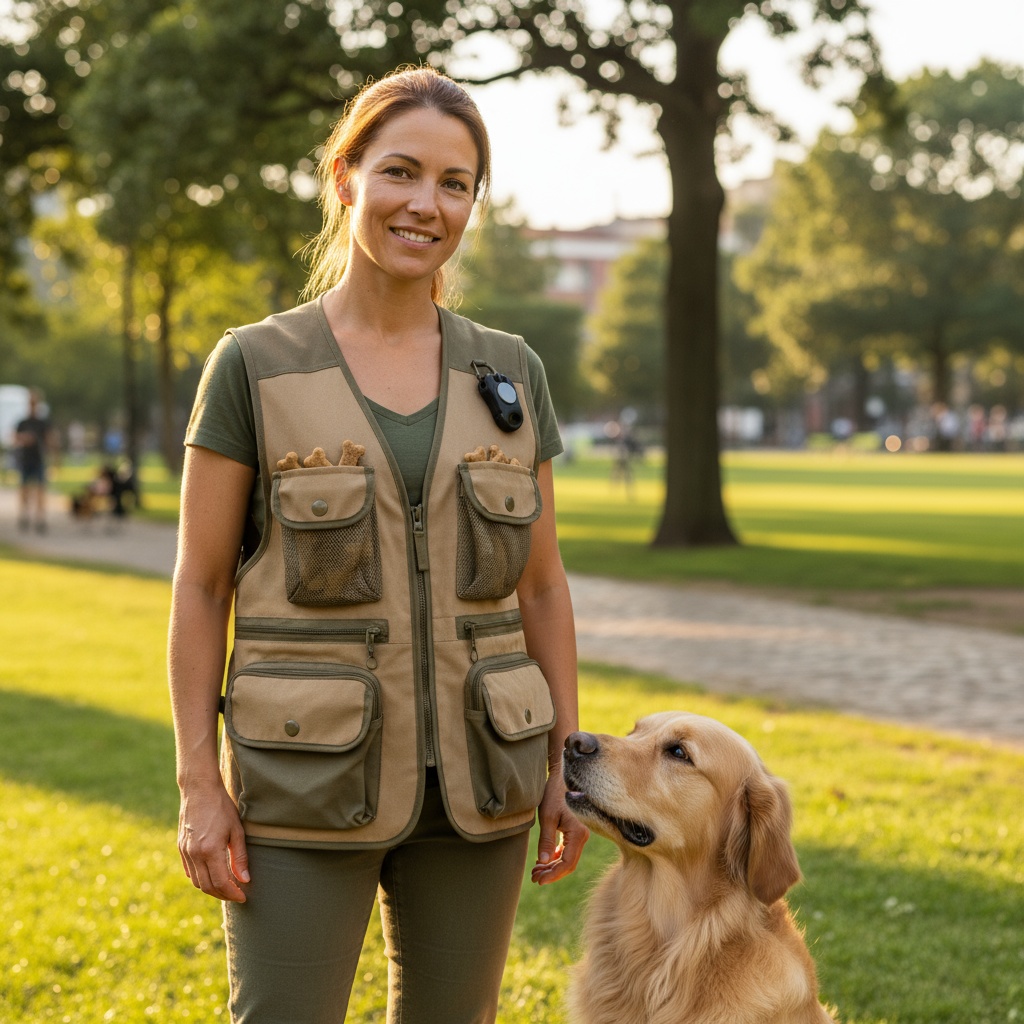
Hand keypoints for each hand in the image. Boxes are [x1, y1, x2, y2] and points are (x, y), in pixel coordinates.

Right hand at [177, 781, 249, 902]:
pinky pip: (189, 871)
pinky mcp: (180, 848)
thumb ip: (239, 857)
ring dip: (211, 889)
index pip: (221, 883)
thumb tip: (244, 879)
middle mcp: (194, 854)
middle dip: (223, 895)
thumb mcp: (236, 830)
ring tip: (227, 887)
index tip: (243, 896)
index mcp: (210, 850)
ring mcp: (185, 851)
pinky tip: (212, 876)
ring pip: (197, 882)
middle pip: (207, 886)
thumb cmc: (221, 807)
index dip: (232, 893)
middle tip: (236, 894)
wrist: (199, 790)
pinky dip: (200, 879)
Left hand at [531, 773, 588, 884]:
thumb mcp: (547, 816)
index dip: (553, 875)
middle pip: (569, 863)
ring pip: (568, 858)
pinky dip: (556, 856)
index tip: (539, 880)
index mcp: (578, 834)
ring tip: (536, 871)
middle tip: (534, 878)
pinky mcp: (575, 830)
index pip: (567, 863)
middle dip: (551, 873)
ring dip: (553, 866)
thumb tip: (543, 863)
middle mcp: (583, 836)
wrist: (563, 775)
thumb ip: (546, 840)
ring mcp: (580, 833)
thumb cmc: (555, 793)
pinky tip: (544, 860)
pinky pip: (567, 849)